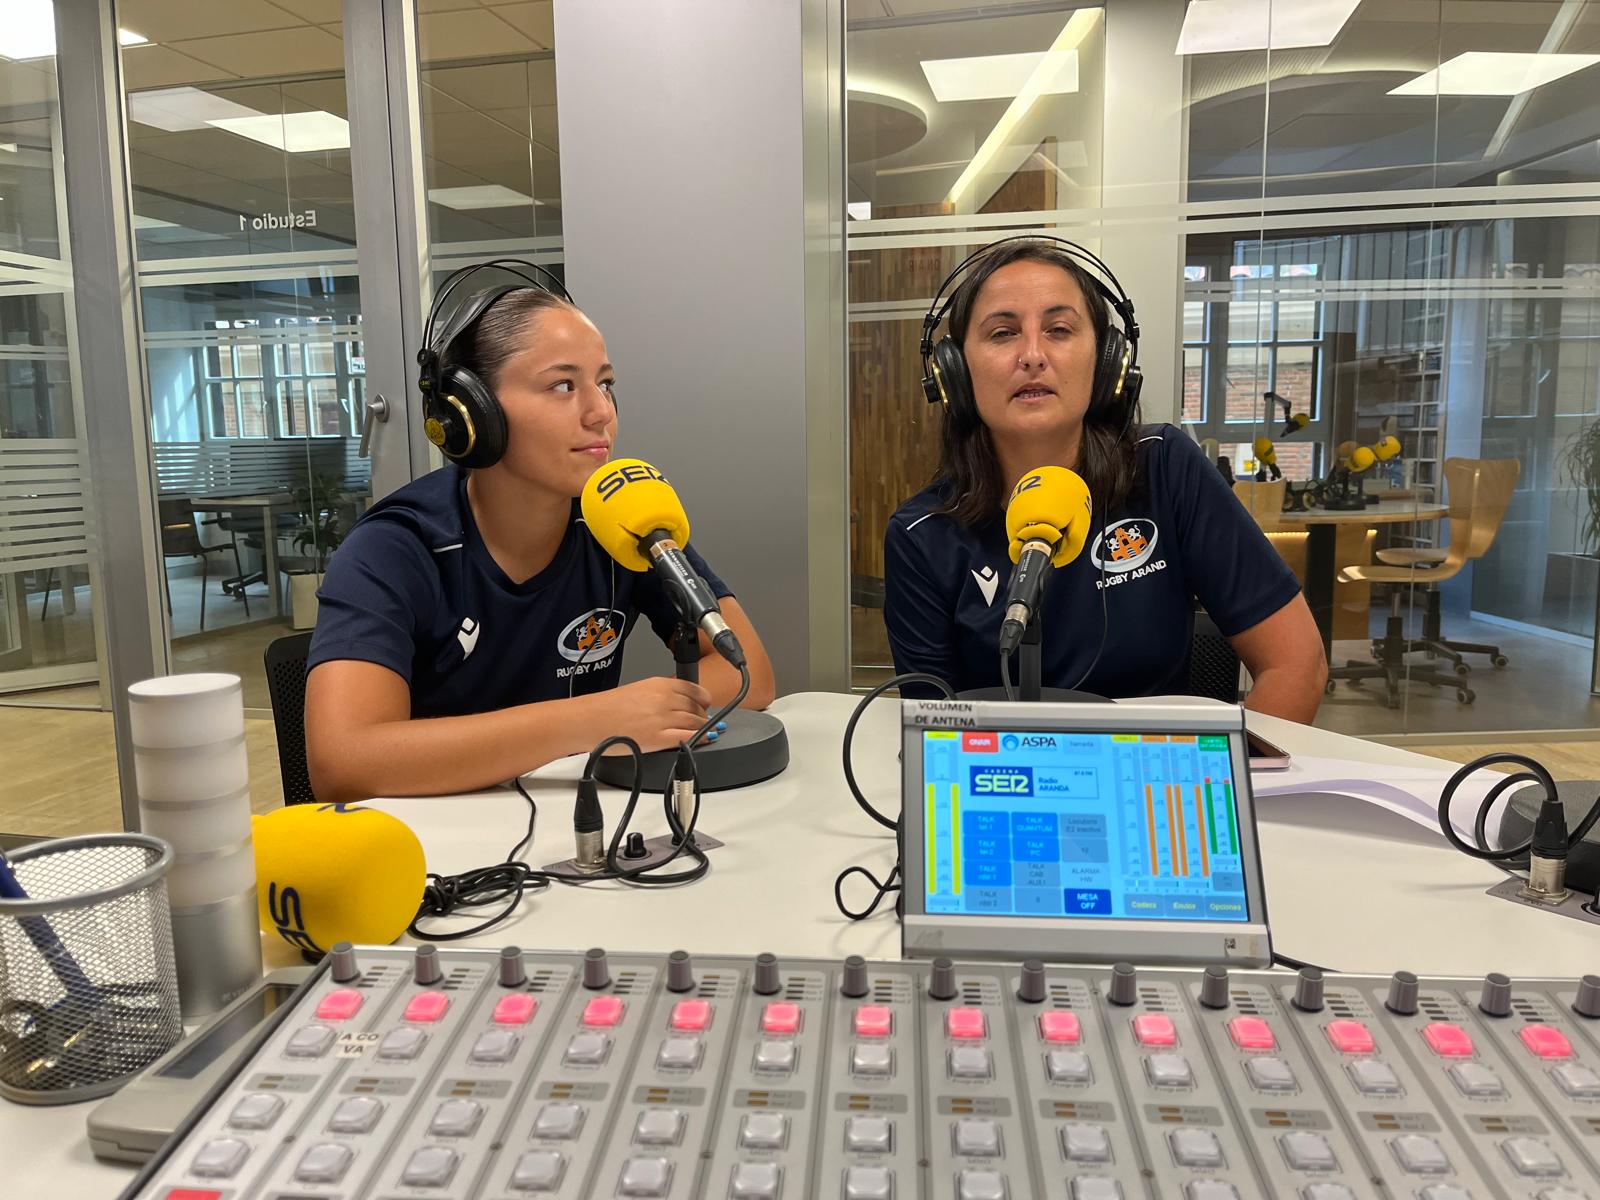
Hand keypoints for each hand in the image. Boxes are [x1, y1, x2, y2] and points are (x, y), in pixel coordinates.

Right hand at [598, 677, 713, 752]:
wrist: (590, 720)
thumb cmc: (607, 708)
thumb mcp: (638, 690)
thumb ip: (660, 694)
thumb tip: (676, 703)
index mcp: (659, 684)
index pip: (693, 689)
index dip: (703, 699)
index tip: (705, 704)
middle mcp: (664, 699)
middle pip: (697, 707)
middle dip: (702, 715)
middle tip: (702, 720)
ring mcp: (663, 718)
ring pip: (696, 721)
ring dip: (703, 726)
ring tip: (703, 730)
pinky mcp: (659, 738)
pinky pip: (689, 737)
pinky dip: (701, 738)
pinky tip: (706, 739)